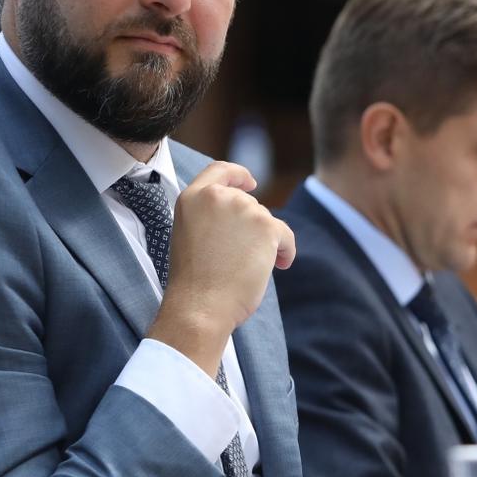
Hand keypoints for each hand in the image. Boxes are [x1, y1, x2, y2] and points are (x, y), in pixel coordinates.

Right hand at [149, 161, 296, 374]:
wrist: (201, 306)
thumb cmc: (194, 282)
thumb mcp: (190, 235)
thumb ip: (211, 217)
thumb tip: (242, 218)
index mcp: (192, 198)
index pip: (220, 170)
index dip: (238, 175)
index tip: (250, 184)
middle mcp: (218, 196)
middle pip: (248, 203)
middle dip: (251, 228)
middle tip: (241, 257)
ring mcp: (243, 208)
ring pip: (266, 221)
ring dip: (267, 242)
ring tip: (250, 268)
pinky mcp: (266, 225)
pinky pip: (285, 235)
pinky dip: (286, 251)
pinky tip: (278, 266)